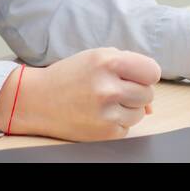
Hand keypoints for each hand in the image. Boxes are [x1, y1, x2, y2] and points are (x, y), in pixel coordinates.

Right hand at [0, 47, 159, 139]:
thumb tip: (151, 105)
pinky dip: (117, 122)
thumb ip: (128, 70)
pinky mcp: (104, 133)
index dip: (146, 75)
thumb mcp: (96, 57)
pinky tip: (99, 114)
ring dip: (127, 108)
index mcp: (107, 61)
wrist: (37, 100)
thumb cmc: (70, 76)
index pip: (152, 71)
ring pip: (140, 113)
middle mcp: (108, 86)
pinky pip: (127, 128)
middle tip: (115, 90)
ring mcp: (106, 112)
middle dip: (136, 92)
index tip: (137, 77)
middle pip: (148, 93)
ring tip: (105, 102)